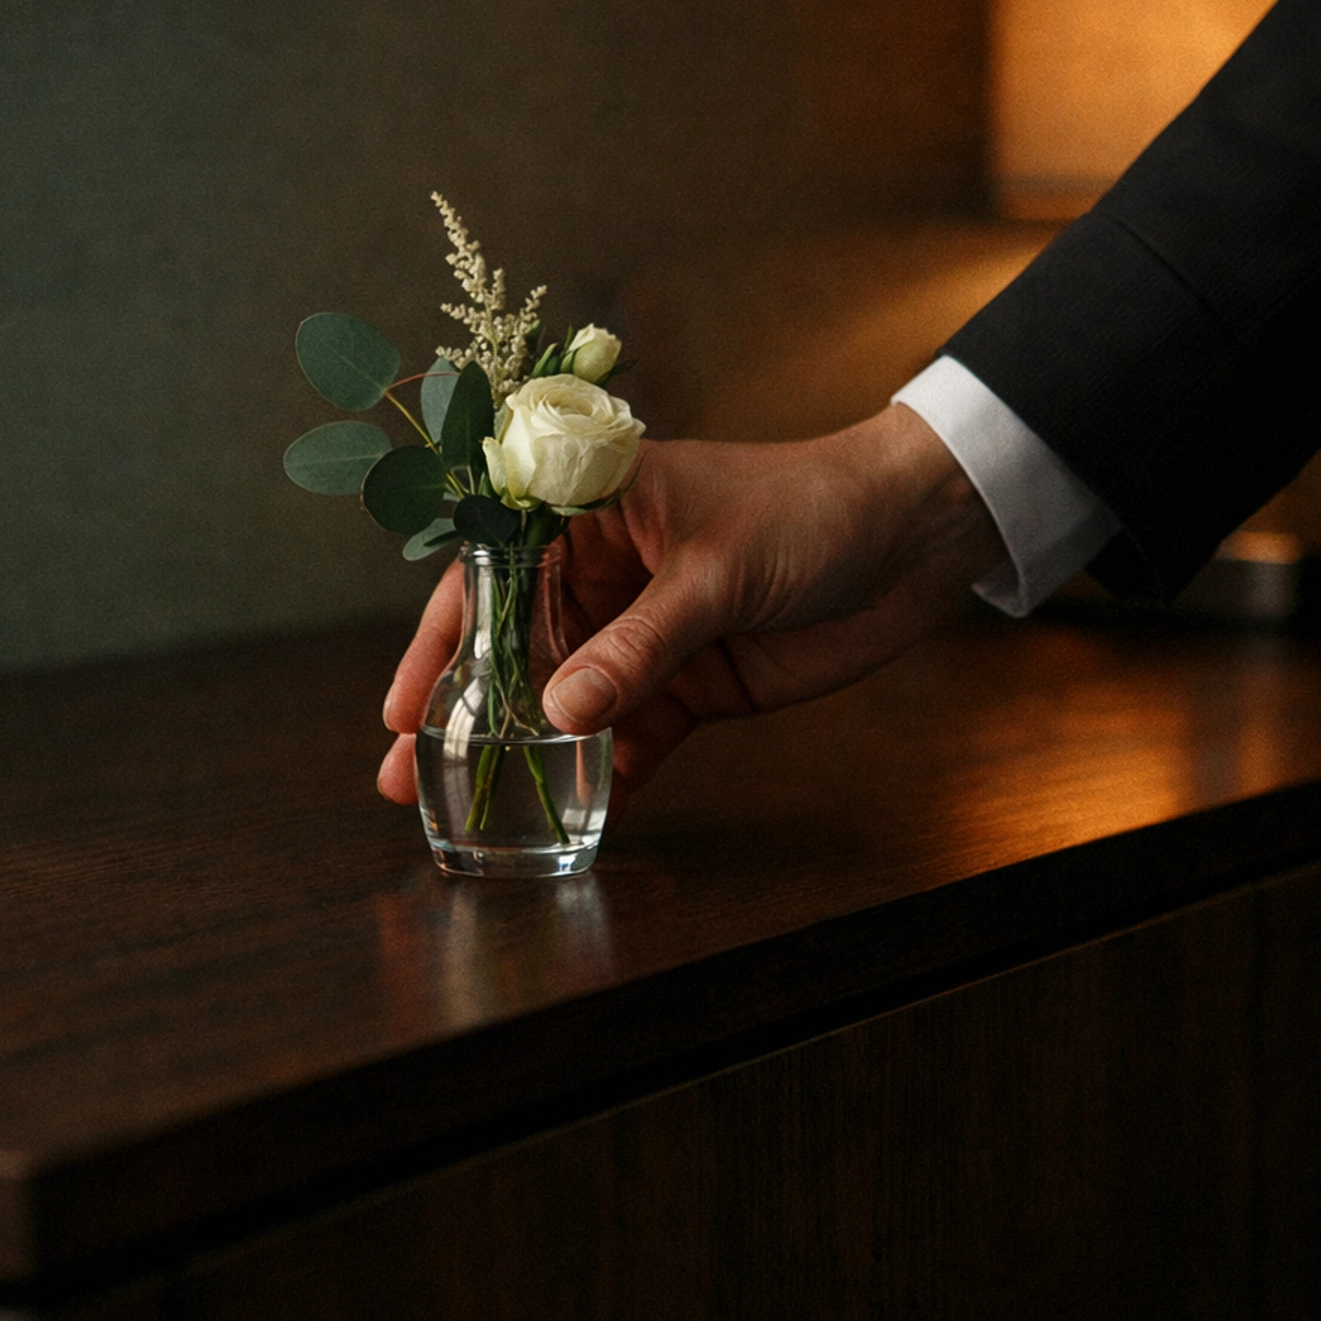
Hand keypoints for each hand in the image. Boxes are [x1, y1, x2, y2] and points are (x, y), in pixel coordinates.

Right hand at [377, 404, 1004, 814]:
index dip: (442, 636)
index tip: (404, 703)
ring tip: (473, 809)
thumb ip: (638, 646)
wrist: (916, 534)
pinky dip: (609, 770)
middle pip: (518, 644)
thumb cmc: (810, 508)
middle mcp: (610, 570)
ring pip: (572, 697)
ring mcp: (652, 629)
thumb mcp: (715, 572)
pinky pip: (637, 731)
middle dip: (468, 709)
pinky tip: (576, 811)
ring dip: (526, 751)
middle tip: (411, 774)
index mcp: (594, 508)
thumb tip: (559, 713)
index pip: (493, 569)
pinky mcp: (697, 679)